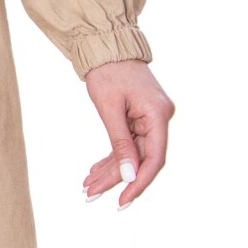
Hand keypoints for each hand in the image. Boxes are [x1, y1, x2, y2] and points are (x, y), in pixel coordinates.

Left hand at [82, 60, 174, 209]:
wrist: (106, 46)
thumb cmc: (108, 71)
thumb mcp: (110, 108)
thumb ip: (120, 144)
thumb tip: (129, 176)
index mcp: (158, 115)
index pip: (154, 159)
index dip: (139, 182)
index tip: (122, 201)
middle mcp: (159, 118)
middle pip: (141, 159)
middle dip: (116, 179)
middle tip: (90, 194)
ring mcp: (150, 119)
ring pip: (132, 154)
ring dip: (110, 171)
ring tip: (88, 186)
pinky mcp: (138, 118)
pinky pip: (127, 144)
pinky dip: (111, 158)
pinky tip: (94, 171)